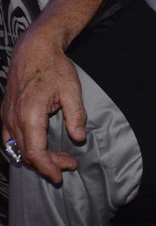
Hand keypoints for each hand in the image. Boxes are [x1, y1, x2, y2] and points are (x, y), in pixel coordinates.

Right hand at [1, 34, 83, 182]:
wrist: (33, 50)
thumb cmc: (54, 68)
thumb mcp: (72, 90)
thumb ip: (76, 116)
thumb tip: (79, 138)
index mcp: (30, 115)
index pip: (35, 153)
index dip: (48, 167)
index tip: (61, 175)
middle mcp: (13, 119)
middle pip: (26, 154)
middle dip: (47, 164)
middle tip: (69, 164)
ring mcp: (6, 117)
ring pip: (16, 149)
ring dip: (36, 157)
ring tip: (58, 158)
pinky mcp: (6, 114)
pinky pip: (10, 140)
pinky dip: (23, 149)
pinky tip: (38, 149)